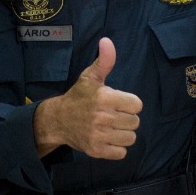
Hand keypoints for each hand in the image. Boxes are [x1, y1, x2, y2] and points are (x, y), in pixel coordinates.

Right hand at [34, 37, 142, 159]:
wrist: (58, 120)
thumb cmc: (78, 97)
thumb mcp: (90, 77)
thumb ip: (104, 61)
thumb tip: (107, 41)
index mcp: (104, 98)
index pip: (137, 105)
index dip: (130, 103)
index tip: (119, 103)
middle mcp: (102, 117)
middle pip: (135, 122)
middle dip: (126, 119)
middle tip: (113, 115)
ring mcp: (99, 136)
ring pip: (130, 138)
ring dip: (123, 133)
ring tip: (112, 127)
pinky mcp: (96, 150)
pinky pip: (121, 153)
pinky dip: (117, 148)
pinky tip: (108, 139)